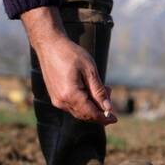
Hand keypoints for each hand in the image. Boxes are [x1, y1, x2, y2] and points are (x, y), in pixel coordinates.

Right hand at [21, 7, 116, 124]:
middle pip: (85, 115)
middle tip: (109, 92)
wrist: (49, 45)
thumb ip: (99, 91)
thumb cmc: (70, 54)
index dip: (104, 118)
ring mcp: (57, 100)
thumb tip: (108, 108)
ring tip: (102, 87)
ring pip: (79, 111)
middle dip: (100, 109)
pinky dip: (84, 102)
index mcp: (70, 95)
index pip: (91, 113)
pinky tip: (90, 88)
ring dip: (92, 104)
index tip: (115, 119)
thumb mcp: (90, 71)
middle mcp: (62, 101)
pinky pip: (72, 105)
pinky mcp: (55, 97)